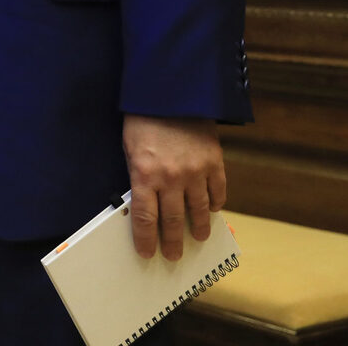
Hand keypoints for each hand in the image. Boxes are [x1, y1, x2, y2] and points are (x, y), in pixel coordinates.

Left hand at [123, 114, 225, 260]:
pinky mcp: (214, 162)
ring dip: (198, 228)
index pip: (145, 218)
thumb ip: (138, 176)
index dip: (146, 240)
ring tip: (197, 238)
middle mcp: (171, 177)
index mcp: (144, 174)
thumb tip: (142, 204)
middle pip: (172, 220)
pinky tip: (212, 211)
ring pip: (199, 211)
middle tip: (173, 256)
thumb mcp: (130, 148)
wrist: (171, 91)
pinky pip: (217, 192)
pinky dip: (215, 204)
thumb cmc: (143, 119)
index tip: (147, 253)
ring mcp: (195, 171)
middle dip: (172, 242)